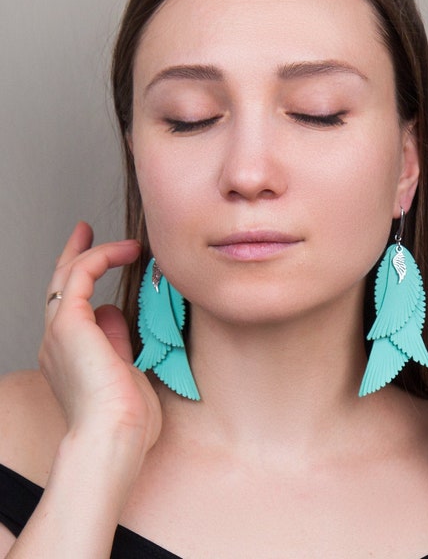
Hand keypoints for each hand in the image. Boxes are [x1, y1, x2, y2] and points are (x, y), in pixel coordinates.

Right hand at [40, 222, 161, 455]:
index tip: (101, 258)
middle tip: (85, 231)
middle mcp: (58, 341)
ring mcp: (59, 332)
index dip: (83, 279)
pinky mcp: (69, 324)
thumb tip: (112, 312)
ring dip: (95, 252)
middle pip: (60, 285)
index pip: (72, 306)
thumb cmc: (126, 420)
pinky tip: (127, 252)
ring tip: (126, 243)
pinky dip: (101, 257)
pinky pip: (80, 275)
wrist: (114, 438)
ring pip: (68, 276)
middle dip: (75, 254)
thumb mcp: (124, 371)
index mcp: (70, 355)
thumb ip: (115, 341)